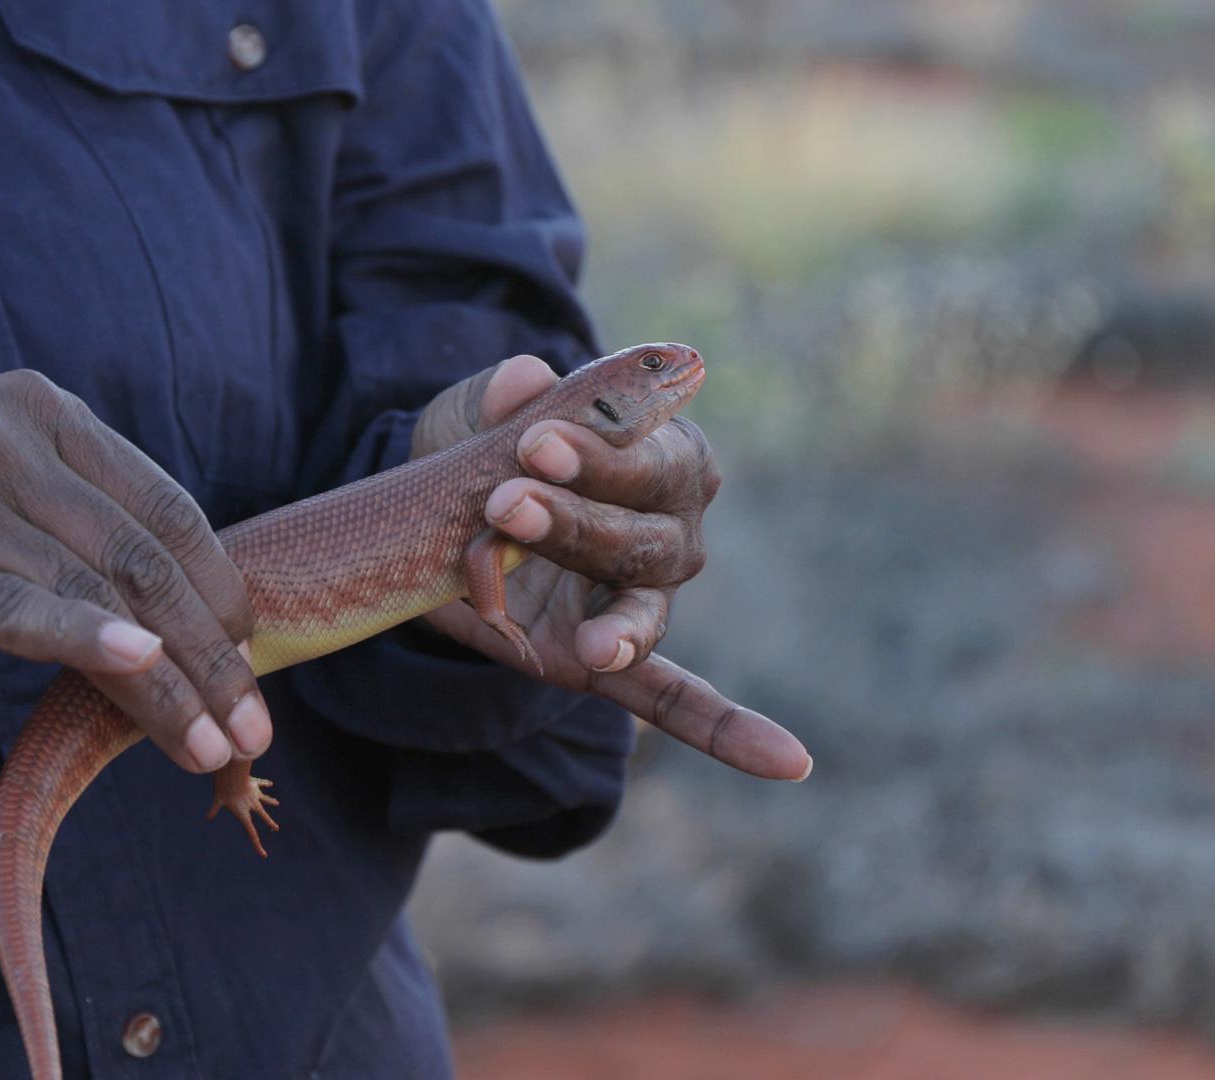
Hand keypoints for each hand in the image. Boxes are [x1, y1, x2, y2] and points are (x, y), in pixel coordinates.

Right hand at [0, 370, 268, 774]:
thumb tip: (175, 599)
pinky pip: (11, 606)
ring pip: (94, 593)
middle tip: (253, 731)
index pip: (167, 506)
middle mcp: (3, 435)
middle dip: (213, 653)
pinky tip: (140, 671)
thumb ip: (68, 509)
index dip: (224, 590)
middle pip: (145, 556)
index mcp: (39, 408)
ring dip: (167, 683)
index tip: (255, 660)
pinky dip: (82, 640)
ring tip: (213, 748)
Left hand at [411, 354, 809, 780]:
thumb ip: (492, 401)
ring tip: (585, 641)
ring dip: (613, 620)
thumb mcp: (464, 420)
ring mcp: (647, 596)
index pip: (646, 450)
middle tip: (506, 501)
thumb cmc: (473, 453)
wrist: (428, 529)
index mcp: (657, 450)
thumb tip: (523, 379)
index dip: (597, 449)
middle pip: (644, 530)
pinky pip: (675, 697)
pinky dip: (728, 730)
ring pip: (644, 603)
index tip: (535, 439)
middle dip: (578, 519)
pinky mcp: (611, 659)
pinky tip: (786, 762)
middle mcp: (671, 524)